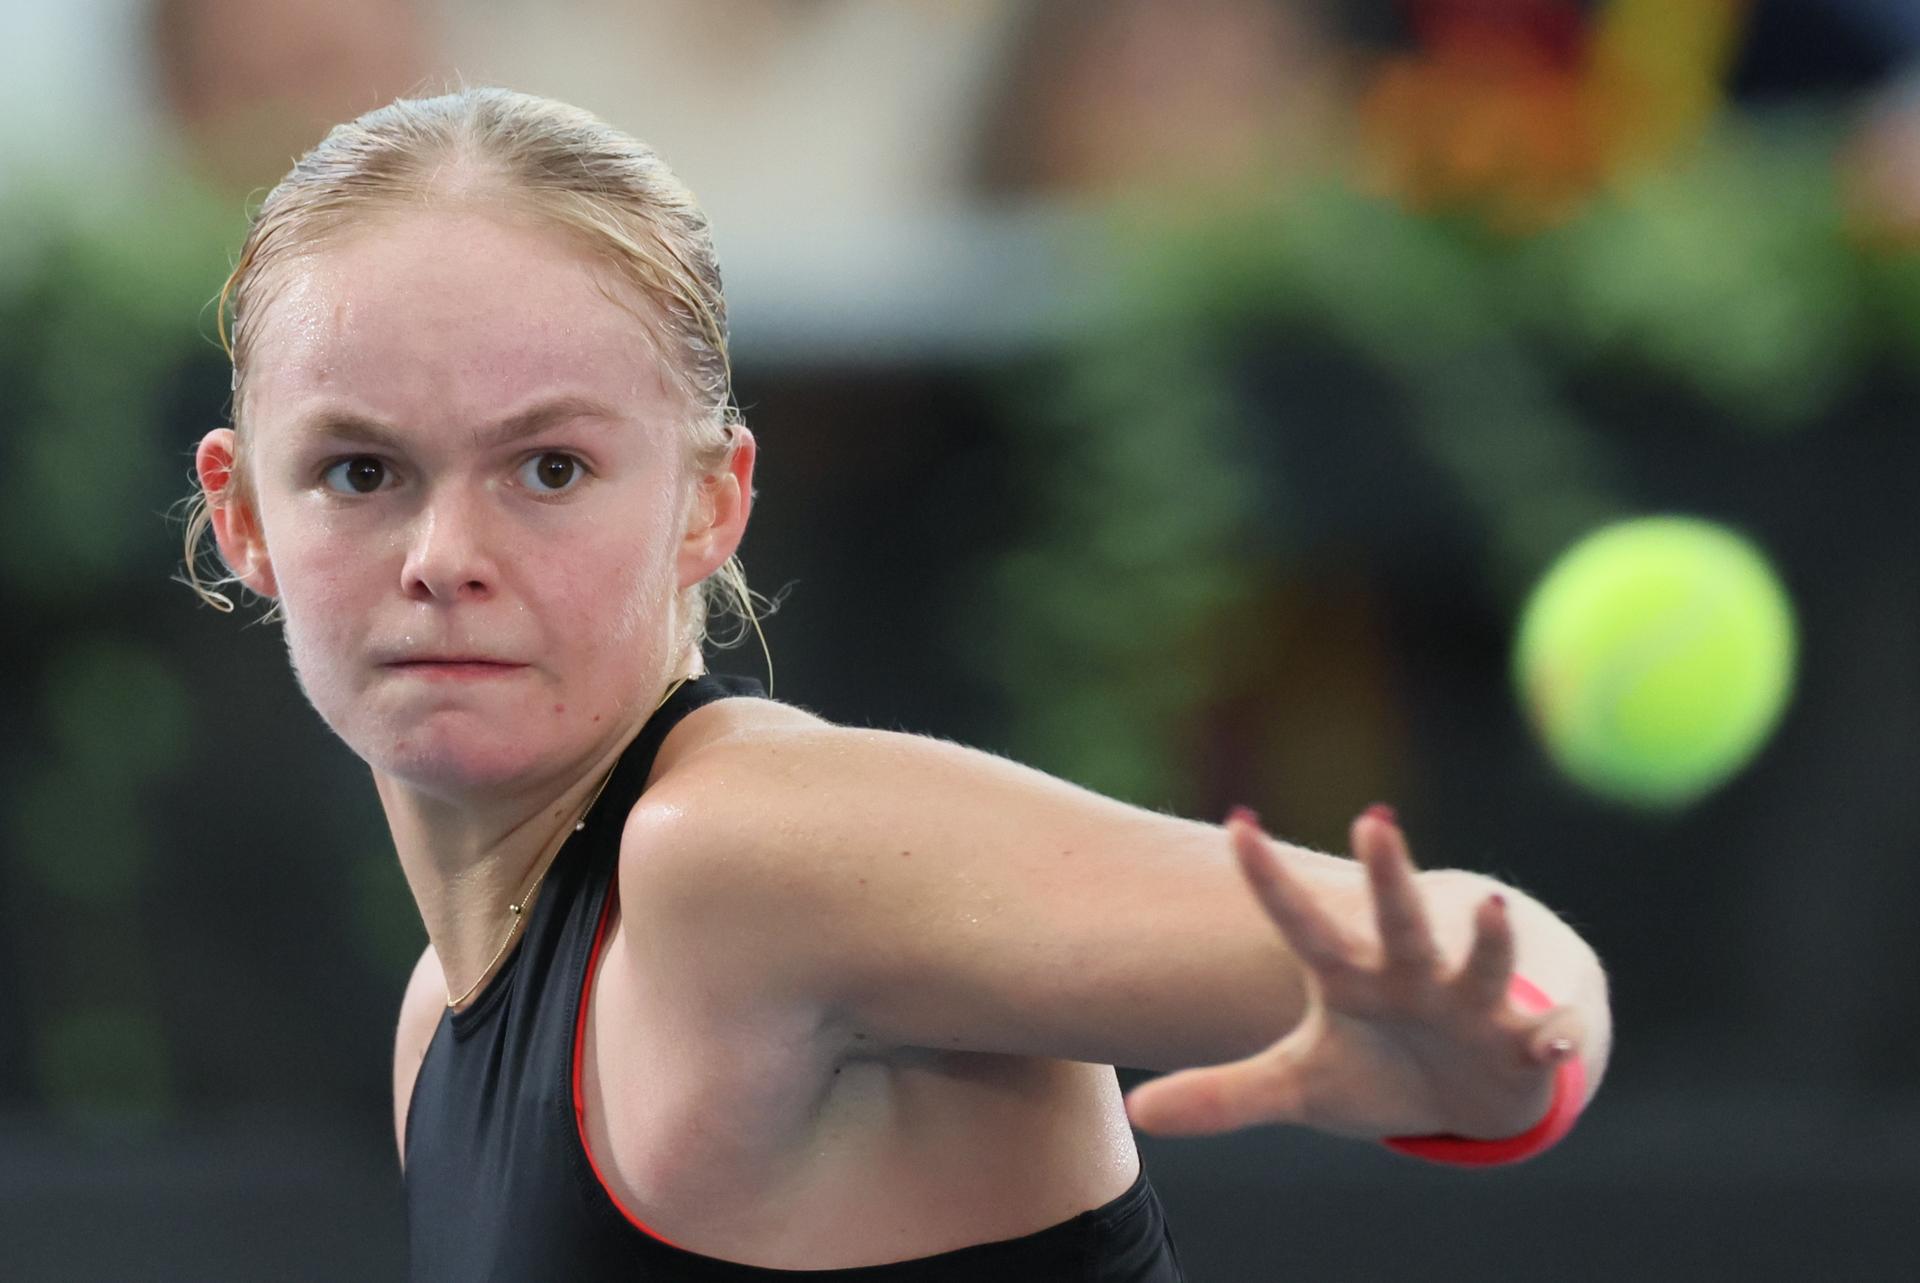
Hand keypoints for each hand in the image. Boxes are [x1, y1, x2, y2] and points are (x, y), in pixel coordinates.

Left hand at [1123, 806, 1584, 1140]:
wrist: (1475, 1084)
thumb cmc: (1380, 1066)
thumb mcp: (1300, 1085)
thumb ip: (1224, 1094)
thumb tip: (1140, 1113)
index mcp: (1352, 976)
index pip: (1302, 923)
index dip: (1268, 881)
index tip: (1234, 822)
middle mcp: (1412, 974)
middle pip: (1395, 919)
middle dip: (1387, 874)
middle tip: (1372, 820)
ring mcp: (1471, 1004)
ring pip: (1480, 965)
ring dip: (1488, 943)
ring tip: (1492, 907)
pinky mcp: (1524, 1043)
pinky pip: (1544, 1035)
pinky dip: (1555, 1035)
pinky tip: (1560, 1037)